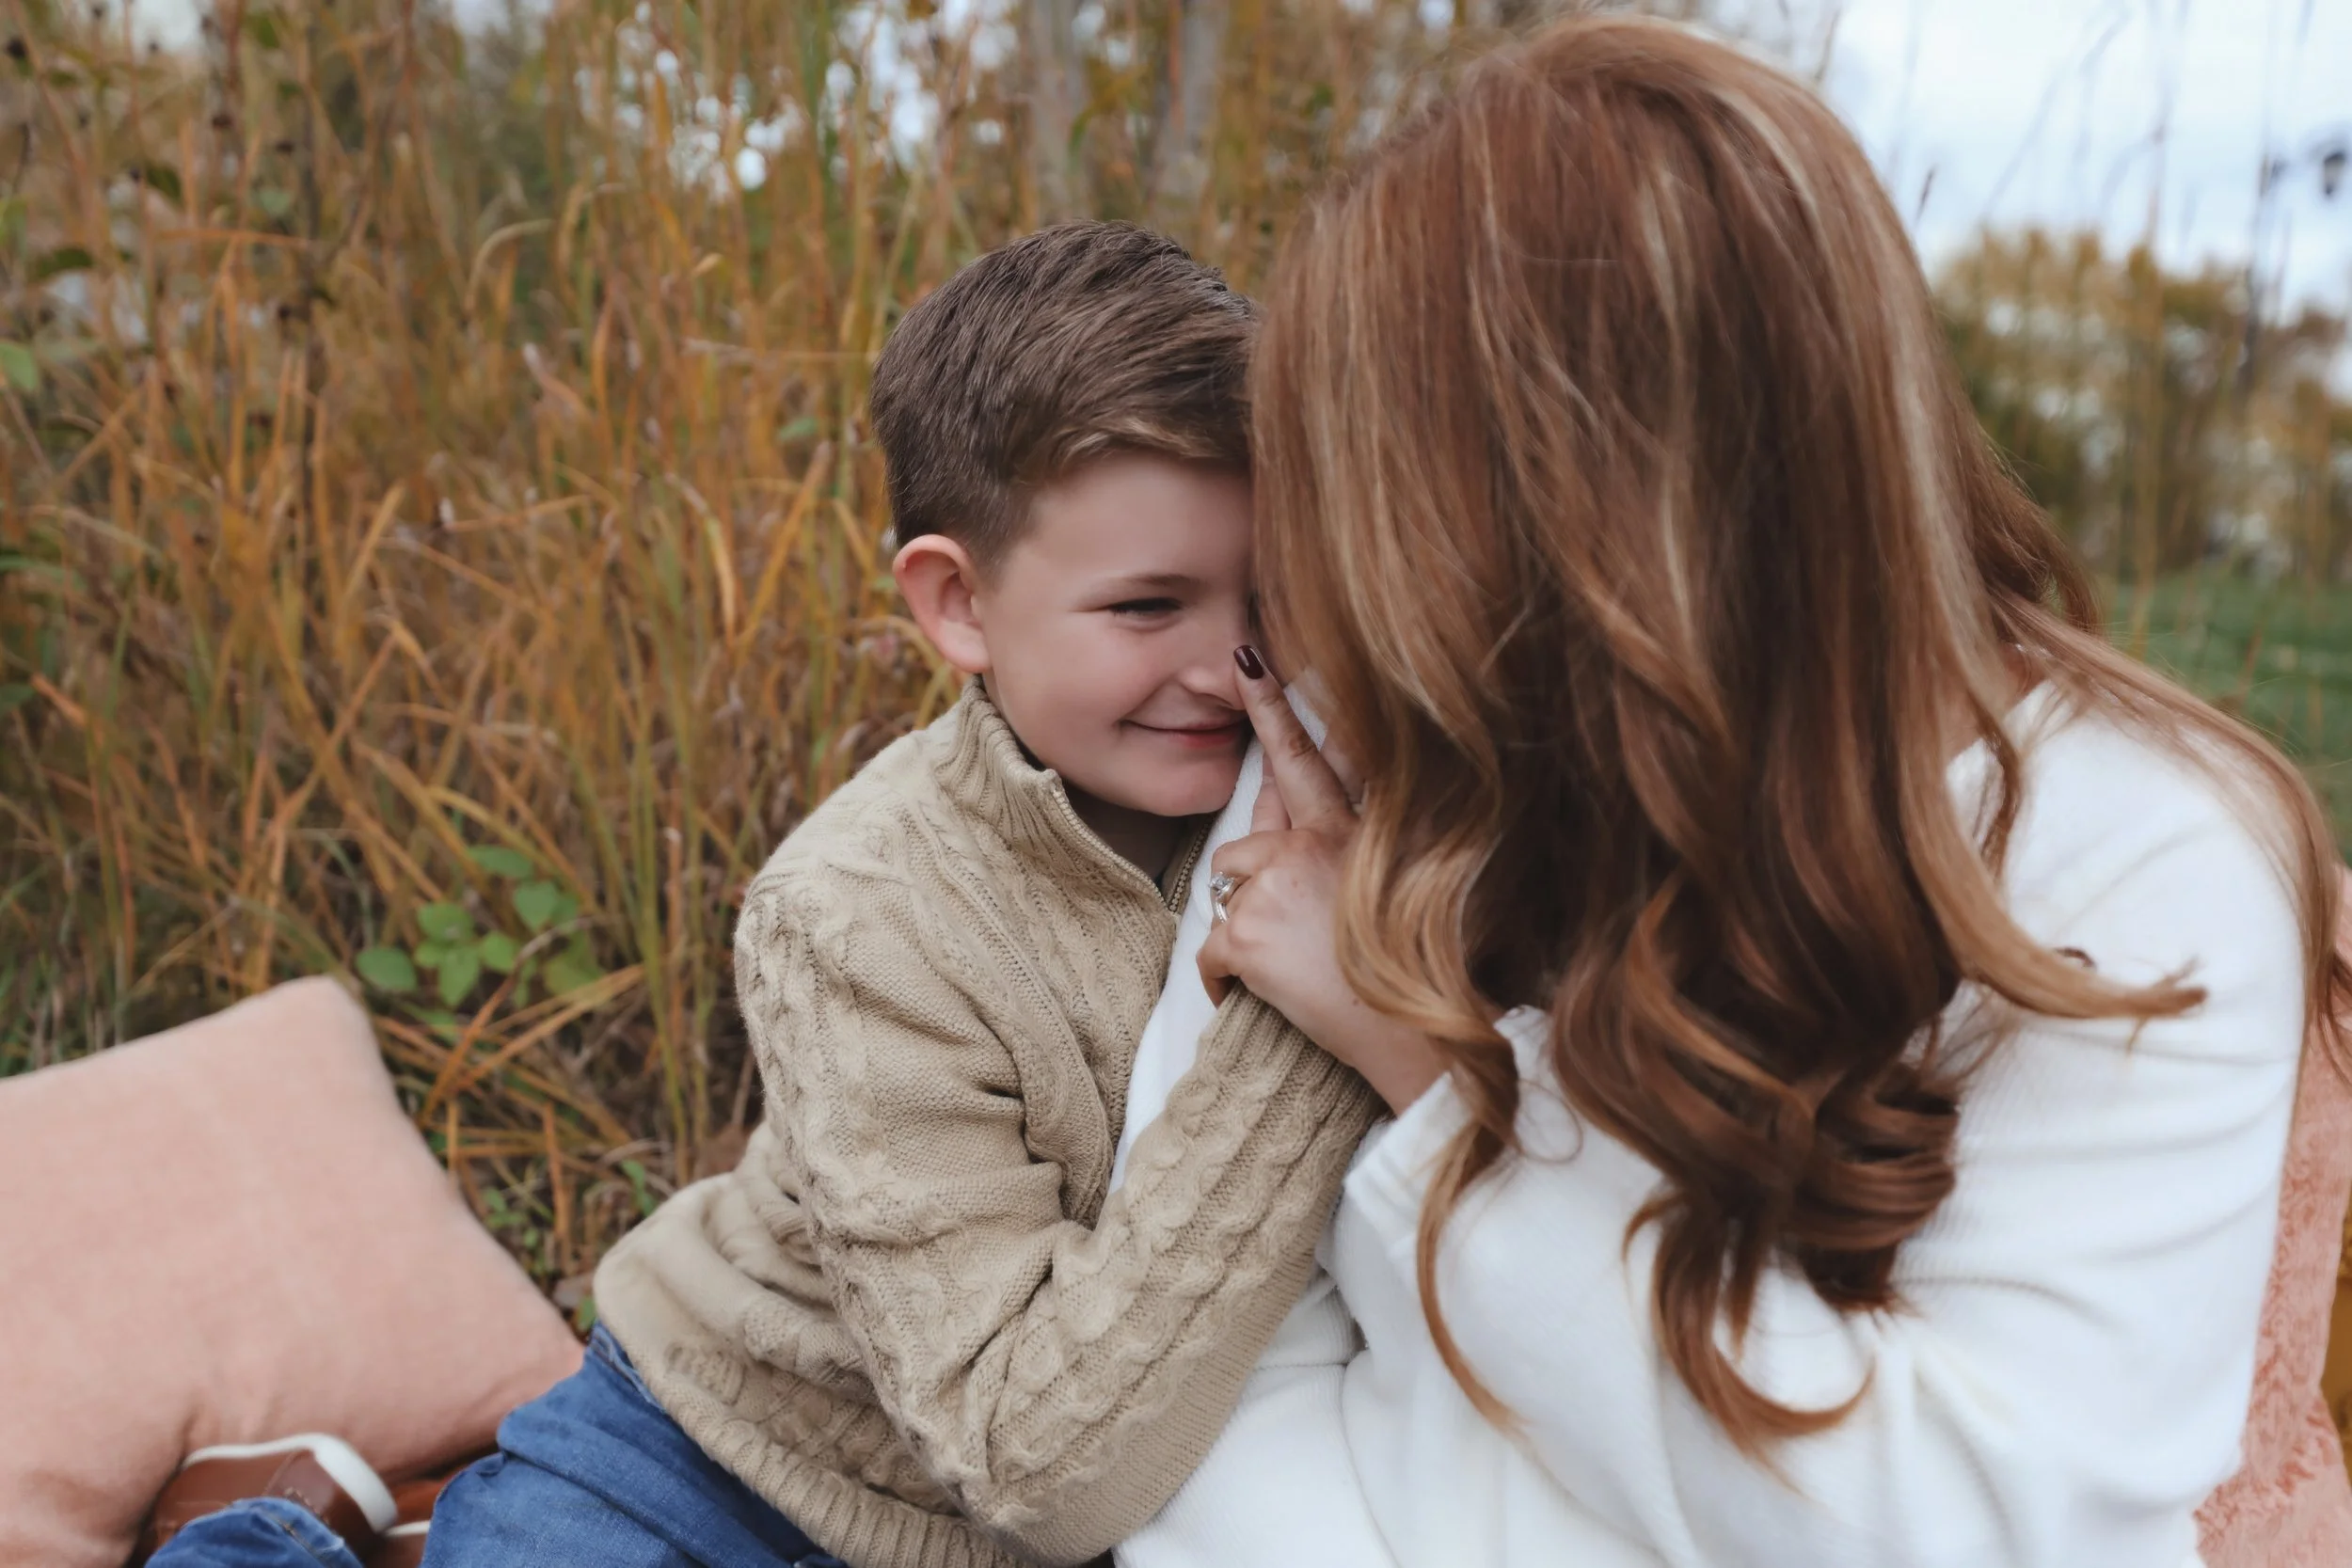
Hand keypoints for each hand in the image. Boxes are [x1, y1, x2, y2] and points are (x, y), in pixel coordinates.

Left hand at [1198, 649, 1446, 1114]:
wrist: (1417, 1038)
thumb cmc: (1418, 978)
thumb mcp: (1402, 891)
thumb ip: (1364, 851)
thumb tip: (1317, 826)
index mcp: (1358, 834)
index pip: (1312, 760)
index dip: (1278, 710)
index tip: (1252, 661)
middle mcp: (1316, 844)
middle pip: (1252, 828)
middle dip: (1255, 784)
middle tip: (1237, 674)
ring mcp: (1279, 882)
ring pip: (1227, 885)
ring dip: (1243, 927)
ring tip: (1289, 968)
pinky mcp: (1250, 930)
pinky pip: (1211, 948)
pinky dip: (1223, 980)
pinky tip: (1253, 998)